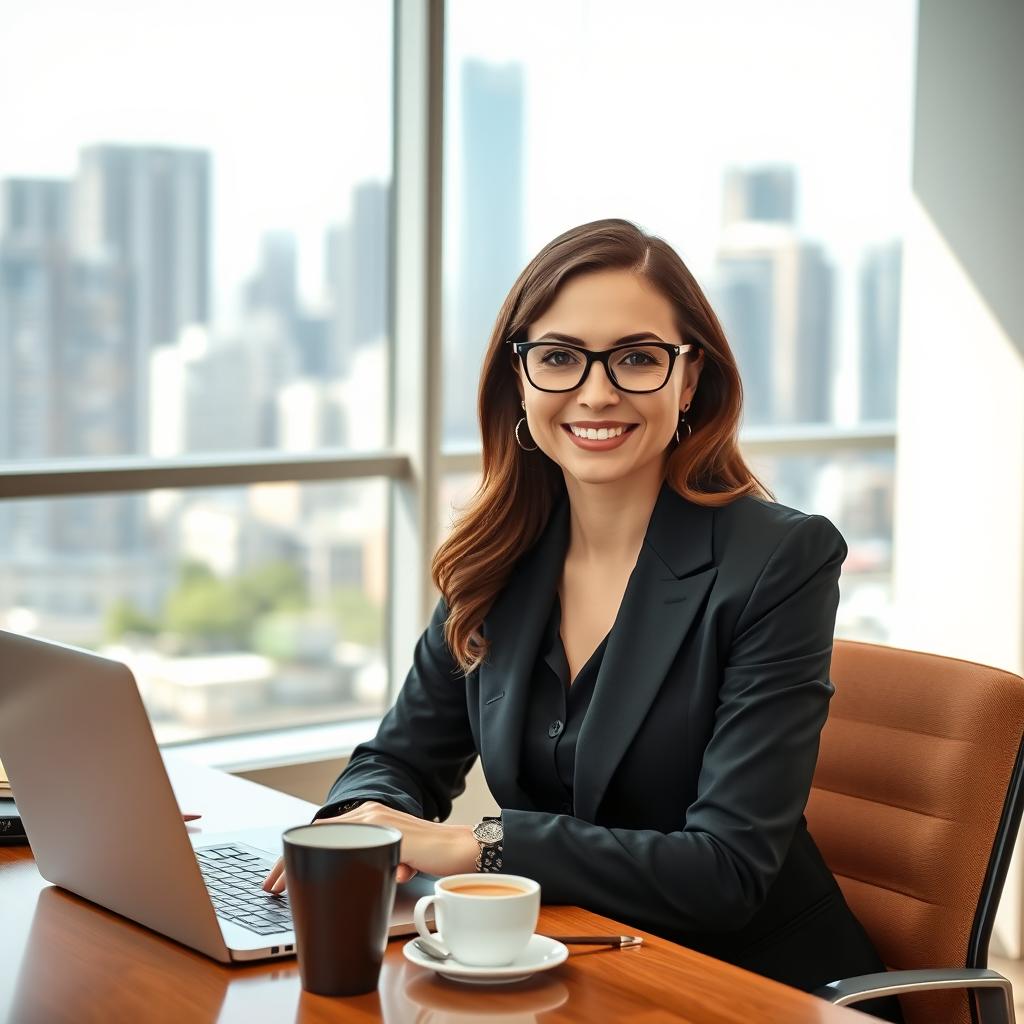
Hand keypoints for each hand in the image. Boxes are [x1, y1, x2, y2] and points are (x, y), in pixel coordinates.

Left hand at [261, 801, 478, 894]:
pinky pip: (347, 843)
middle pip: (318, 832)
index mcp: (369, 817)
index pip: (325, 831)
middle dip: (289, 858)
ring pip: (326, 836)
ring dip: (299, 860)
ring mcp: (376, 820)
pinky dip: (324, 856)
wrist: (463, 850)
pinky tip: (311, 872)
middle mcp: (369, 814)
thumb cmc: (433, 857)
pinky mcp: (385, 832)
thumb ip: (375, 860)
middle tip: (271, 884)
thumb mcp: (395, 857)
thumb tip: (357, 881)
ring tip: (281, 882)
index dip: (298, 850)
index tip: (279, 875)